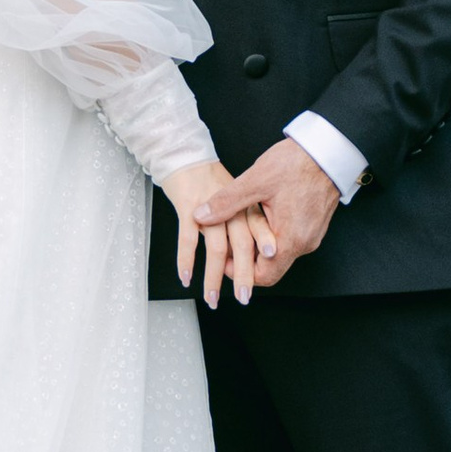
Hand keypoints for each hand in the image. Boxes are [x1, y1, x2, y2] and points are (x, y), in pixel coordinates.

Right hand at [166, 162, 274, 310]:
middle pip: (242, 246)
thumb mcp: (236, 195)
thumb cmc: (210, 178)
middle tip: (244, 297)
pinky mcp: (188, 206)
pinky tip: (186, 277)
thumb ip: (245, 221)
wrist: (186, 154)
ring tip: (212, 297)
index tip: (264, 274)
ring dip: (214, 276)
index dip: (263, 253)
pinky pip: (187, 238)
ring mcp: (209, 208)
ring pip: (216, 248)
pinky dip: (186, 259)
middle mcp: (231, 207)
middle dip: (243, 275)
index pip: (260, 231)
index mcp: (245, 204)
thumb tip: (252, 253)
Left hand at [223, 139, 342, 289]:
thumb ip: (226, 202)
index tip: (224, 259)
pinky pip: (290, 240)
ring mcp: (311, 235)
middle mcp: (304, 243)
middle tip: (229, 242)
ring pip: (280, 253)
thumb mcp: (256, 181)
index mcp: (290, 239)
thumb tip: (200, 215)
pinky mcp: (314, 225)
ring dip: (259, 245)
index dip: (239, 272)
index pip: (263, 276)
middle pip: (271, 267)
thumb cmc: (298, 163)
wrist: (329, 150)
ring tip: (242, 227)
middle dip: (247, 259)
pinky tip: (261, 217)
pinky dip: (272, 235)